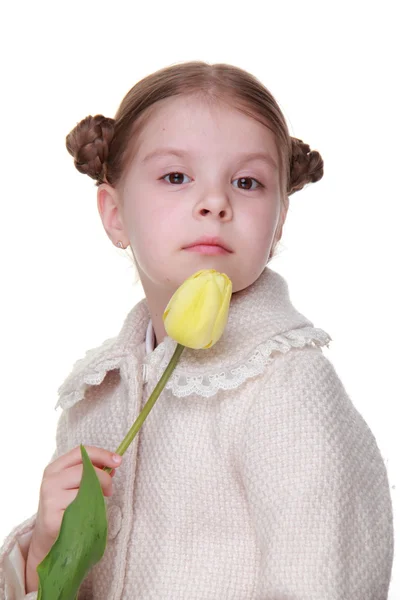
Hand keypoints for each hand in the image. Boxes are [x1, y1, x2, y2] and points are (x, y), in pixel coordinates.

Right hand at [26, 445, 121, 590]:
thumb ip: (92, 472)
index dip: (101, 454)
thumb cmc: (67, 508)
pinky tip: (90, 514)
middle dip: (103, 477)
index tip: (118, 460)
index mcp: (55, 468)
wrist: (48, 539)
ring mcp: (50, 500)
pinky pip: (82, 509)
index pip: (80, 452)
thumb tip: (114, 463)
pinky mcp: (53, 518)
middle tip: (110, 490)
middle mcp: (50, 481)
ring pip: (85, 489)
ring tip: (101, 502)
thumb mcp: (76, 485)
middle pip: (84, 469)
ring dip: (99, 495)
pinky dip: (91, 510)